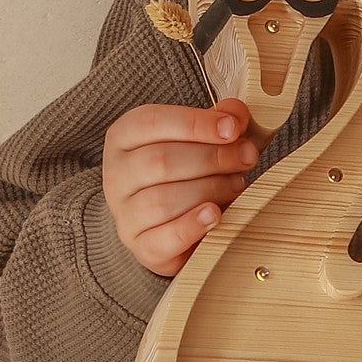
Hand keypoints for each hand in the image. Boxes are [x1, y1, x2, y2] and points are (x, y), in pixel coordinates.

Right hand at [102, 99, 258, 277]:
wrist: (169, 219)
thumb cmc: (186, 170)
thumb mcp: (200, 138)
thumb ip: (219, 122)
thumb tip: (235, 115)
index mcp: (124, 137)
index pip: (152, 122)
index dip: (196, 124)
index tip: (232, 129)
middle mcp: (116, 174)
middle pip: (159, 161)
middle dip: (212, 158)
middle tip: (245, 158)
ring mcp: (123, 213)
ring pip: (161, 201)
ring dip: (209, 190)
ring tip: (235, 185)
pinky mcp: (139, 246)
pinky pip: (162, 239)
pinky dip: (192, 226)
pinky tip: (214, 215)